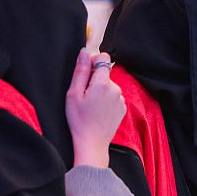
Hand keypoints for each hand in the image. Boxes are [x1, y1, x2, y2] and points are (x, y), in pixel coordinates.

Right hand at [66, 49, 125, 167]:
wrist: (92, 143)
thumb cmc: (78, 120)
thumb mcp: (73, 94)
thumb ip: (81, 71)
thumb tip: (84, 52)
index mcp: (103, 83)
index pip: (103, 58)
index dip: (93, 62)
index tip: (86, 74)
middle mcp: (115, 89)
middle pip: (105, 74)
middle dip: (95, 80)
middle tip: (84, 96)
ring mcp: (120, 99)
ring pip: (109, 86)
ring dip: (101, 91)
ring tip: (91, 106)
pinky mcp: (122, 108)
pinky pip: (113, 97)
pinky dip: (106, 101)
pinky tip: (98, 112)